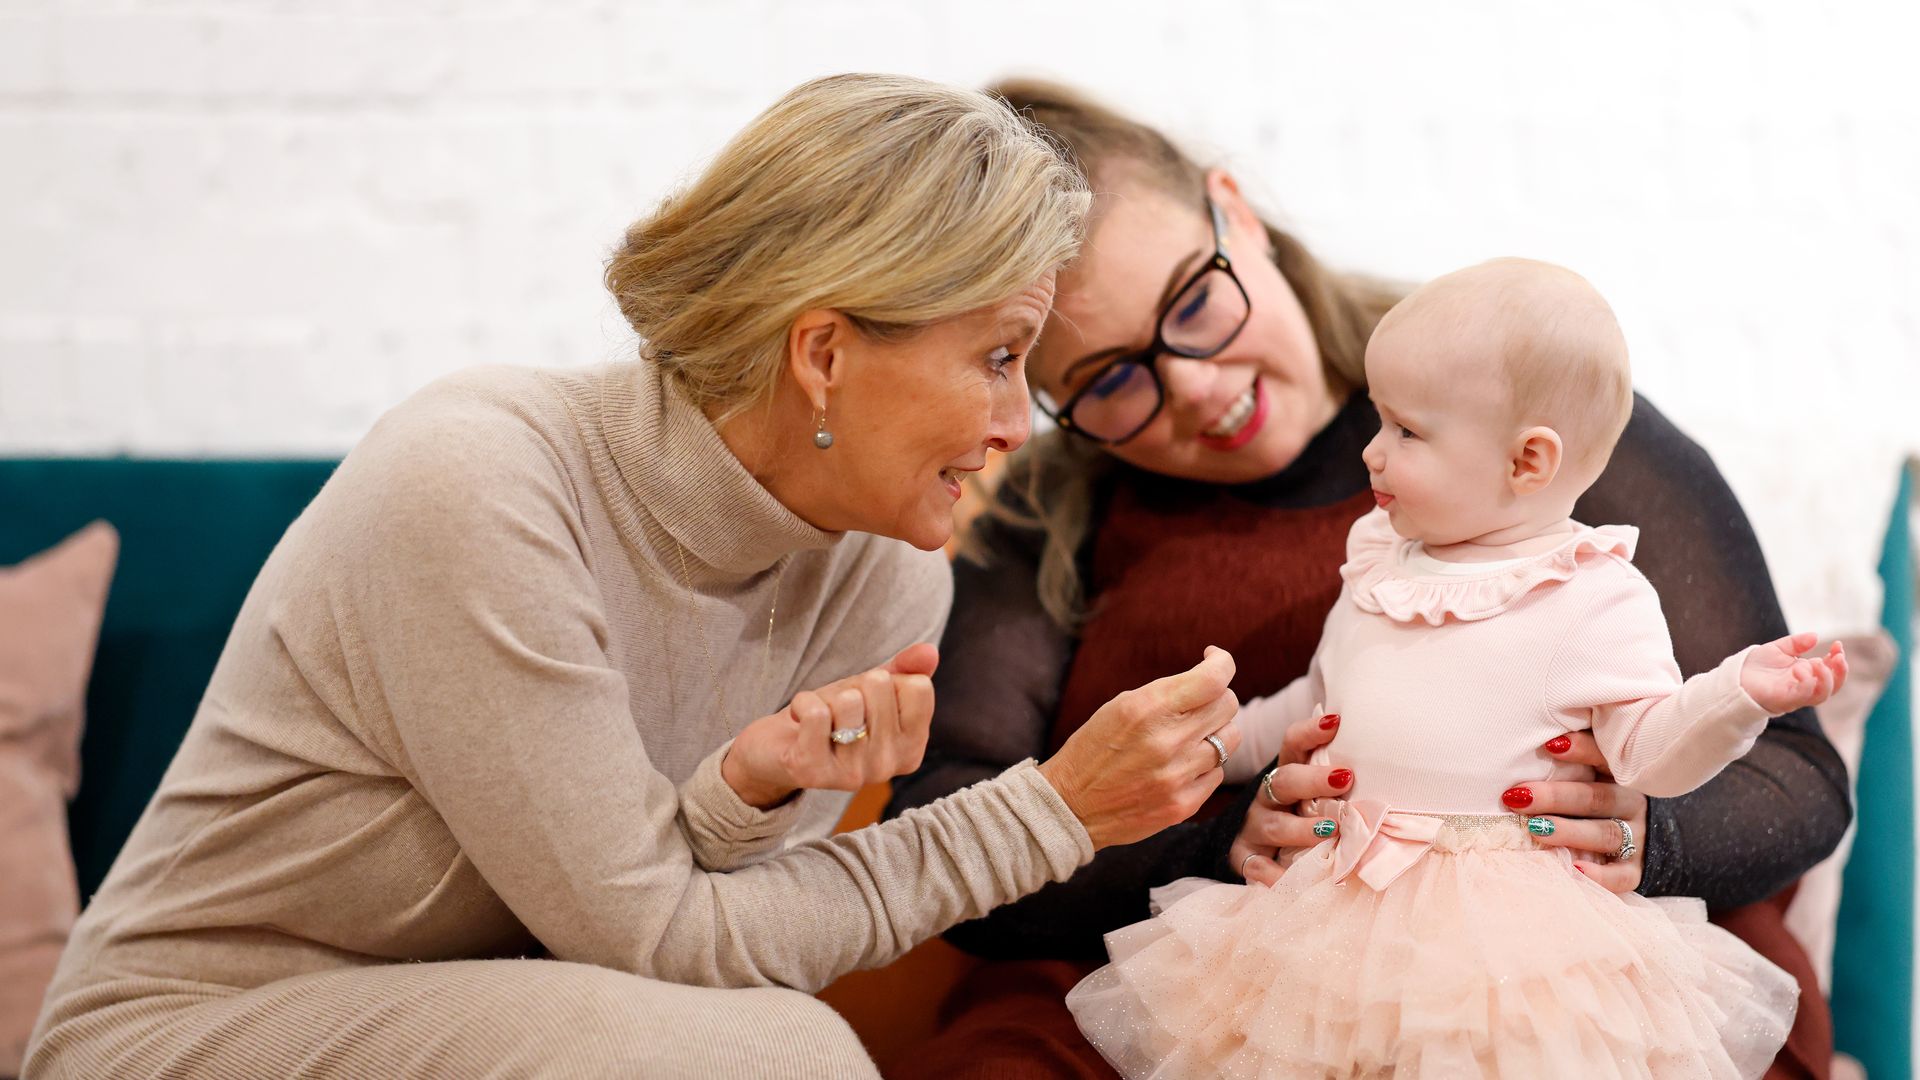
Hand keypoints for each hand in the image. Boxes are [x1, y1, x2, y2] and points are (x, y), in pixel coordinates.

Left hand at [721, 643, 938, 809]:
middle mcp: (887, 767)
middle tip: (840, 708)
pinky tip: (798, 718)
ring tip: (821, 718)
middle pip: (881, 686)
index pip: (919, 686)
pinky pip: (816, 713)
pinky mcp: (812, 771)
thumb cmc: (832, 718)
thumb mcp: (872, 692)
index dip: (889, 680)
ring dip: (827, 697)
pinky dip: (802, 702)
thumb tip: (930, 651)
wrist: (777, 750)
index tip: (870, 698)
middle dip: (855, 685)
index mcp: (911, 749)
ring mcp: (852, 774)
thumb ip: (904, 671)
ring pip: (848, 700)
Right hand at [1037, 647, 1240, 849]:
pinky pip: (1217, 774)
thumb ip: (1167, 693)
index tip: (1212, 659)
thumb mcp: (1120, 707)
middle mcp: (1168, 741)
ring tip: (1188, 737)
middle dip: (1216, 697)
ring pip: (1230, 740)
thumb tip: (1210, 681)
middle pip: (1228, 706)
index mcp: (1148, 708)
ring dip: (1213, 733)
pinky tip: (1179, 766)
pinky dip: (1204, 766)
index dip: (1221, 662)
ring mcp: (1178, 776)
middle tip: (1198, 703)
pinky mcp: (1183, 805)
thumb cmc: (1093, 750)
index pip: (1214, 678)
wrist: (1071, 807)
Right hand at [1233, 709, 1349, 885]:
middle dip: (1314, 779)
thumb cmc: (1301, 817)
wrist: (1252, 848)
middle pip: (1286, 781)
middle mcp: (1269, 797)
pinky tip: (1284, 880)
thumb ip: (1341, 784)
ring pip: (1275, 824)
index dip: (1310, 731)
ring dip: (1301, 827)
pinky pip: (1254, 864)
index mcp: (1287, 775)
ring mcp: (1255, 826)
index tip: (1336, 722)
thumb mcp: (1315, 796)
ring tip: (1329, 830)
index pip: (1293, 744)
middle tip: (1346, 779)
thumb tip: (1394, 768)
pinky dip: (1269, 873)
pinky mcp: (1244, 856)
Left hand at [1506, 731, 1648, 892]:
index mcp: (1620, 774)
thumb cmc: (1596, 796)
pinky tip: (1574, 869)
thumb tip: (1526, 744)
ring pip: (1606, 833)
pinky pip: (1622, 877)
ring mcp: (1638, 838)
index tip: (1550, 746)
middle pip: (1596, 798)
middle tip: (1518, 797)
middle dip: (1556, 797)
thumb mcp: (1590, 773)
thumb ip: (1566, 761)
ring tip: (1536, 829)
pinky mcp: (1636, 870)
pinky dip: (1600, 875)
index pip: (1605, 757)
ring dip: (1569, 831)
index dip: (1582, 750)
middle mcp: (1632, 803)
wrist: (1645, 839)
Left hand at [1740, 632, 1847, 714]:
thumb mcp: (1778, 648)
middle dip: (1840, 671)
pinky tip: (1800, 669)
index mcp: (1807, 673)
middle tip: (1838, 656)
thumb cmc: (1757, 665)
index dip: (1838, 659)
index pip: (1831, 671)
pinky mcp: (1784, 700)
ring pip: (1823, 695)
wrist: (1736, 676)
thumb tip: (1815, 636)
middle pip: (1833, 686)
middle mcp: (1805, 686)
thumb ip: (1796, 643)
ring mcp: (1796, 695)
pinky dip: (1807, 683)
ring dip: (1826, 678)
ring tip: (1818, 662)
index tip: (1838, 645)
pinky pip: (1803, 696)